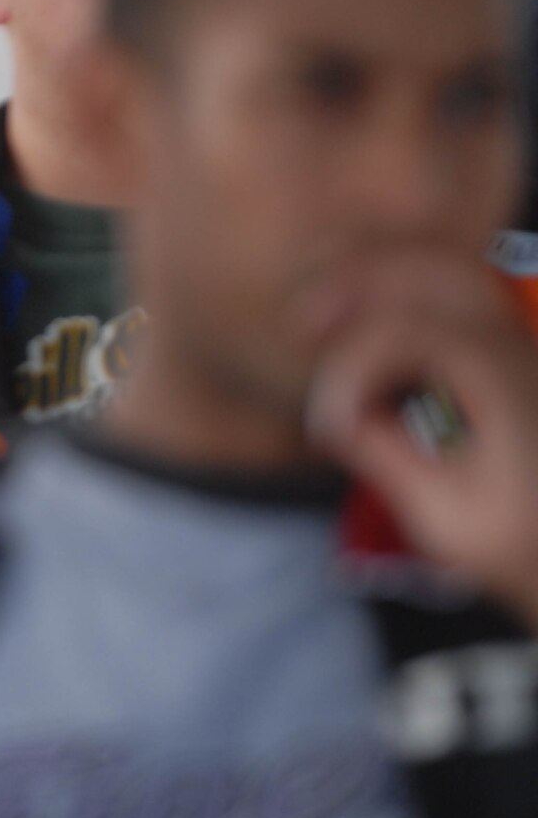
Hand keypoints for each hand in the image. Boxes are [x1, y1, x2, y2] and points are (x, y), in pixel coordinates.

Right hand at [306, 247, 537, 626]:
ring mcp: (519, 350)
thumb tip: (333, 420)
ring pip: (448, 273)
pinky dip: (403, 299)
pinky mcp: (510, 363)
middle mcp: (517, 350)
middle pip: (434, 268)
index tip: (327, 428)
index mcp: (505, 381)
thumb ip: (386, 458)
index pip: (407, 332)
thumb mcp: (448, 519)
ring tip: (325, 315)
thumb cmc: (526, 548)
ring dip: (380, 281)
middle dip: (358, 282)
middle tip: (302, 322)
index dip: (348, 369)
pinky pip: (455, 301)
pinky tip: (364, 331)